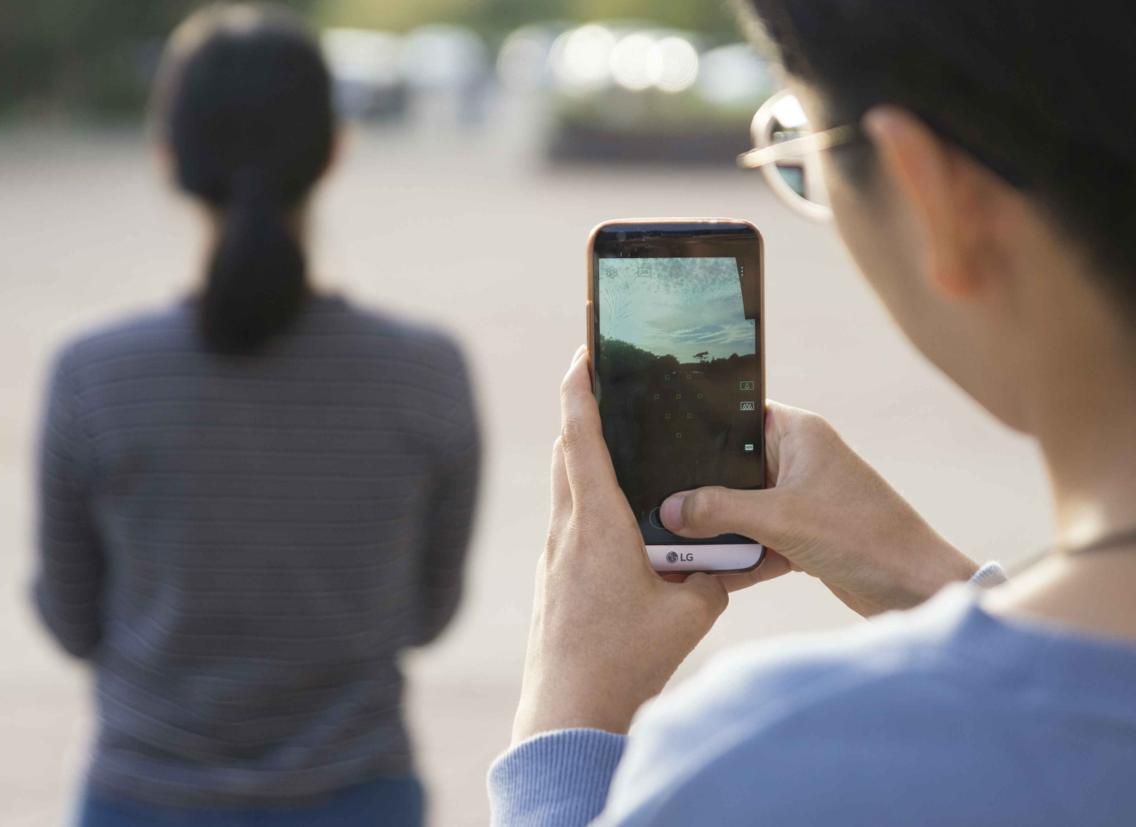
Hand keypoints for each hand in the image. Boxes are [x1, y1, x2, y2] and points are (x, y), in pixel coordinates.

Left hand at [511, 348, 770, 743]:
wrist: (567, 711)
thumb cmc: (626, 661)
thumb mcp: (691, 615)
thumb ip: (712, 577)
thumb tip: (722, 563)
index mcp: (598, 525)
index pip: (580, 437)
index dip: (579, 388)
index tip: (583, 353)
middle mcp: (567, 531)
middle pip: (566, 453)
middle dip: (583, 414)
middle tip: (606, 386)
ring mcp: (552, 556)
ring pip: (564, 488)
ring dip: (583, 459)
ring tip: (619, 450)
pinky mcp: (551, 580)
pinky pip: (567, 523)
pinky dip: (585, 502)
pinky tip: (614, 522)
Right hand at [659, 402, 978, 615]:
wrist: (915, 589)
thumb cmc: (862, 537)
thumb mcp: (780, 520)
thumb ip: (719, 510)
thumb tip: (668, 509)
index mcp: (797, 433)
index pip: (732, 415)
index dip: (695, 430)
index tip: (655, 444)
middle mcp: (797, 459)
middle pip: (729, 467)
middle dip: (697, 491)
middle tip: (654, 503)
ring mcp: (798, 498)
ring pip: (738, 507)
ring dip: (715, 529)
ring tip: (675, 545)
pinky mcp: (802, 533)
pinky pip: (754, 537)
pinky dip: (736, 554)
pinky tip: (708, 572)